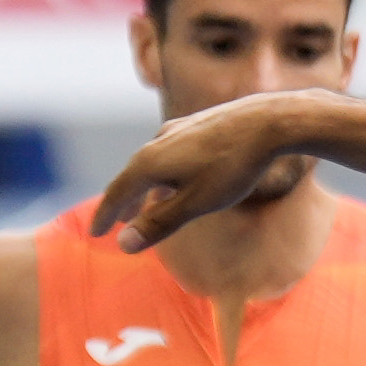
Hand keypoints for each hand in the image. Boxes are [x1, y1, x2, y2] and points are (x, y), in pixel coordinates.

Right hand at [88, 97, 333, 250]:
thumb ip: (159, 223)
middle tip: (115, 221)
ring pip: (152, 162)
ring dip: (145, 185)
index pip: (117, 193)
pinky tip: (179, 176)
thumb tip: (122, 244)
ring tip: (146, 202)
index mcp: (149, 163)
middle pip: (132, 176)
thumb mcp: (196, 203)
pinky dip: (166, 171)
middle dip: (122, 201)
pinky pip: (171, 153)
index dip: (105, 216)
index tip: (95, 233)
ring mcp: (177, 130)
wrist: (270, 121)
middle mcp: (157, 142)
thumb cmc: (234, 167)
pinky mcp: (198, 125)